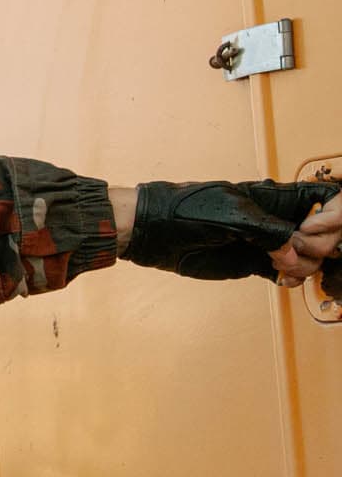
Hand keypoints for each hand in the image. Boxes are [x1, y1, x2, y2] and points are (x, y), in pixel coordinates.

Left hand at [121, 179, 341, 282]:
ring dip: (305, 266)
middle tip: (290, 250)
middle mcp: (277, 219)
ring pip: (311, 257)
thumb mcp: (232, 216)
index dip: (334, 215)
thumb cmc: (183, 211)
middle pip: (327, 233)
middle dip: (318, 246)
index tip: (311, 229)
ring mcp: (269, 242)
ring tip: (280, 266)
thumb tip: (293, 251)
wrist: (152, 232)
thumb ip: (269, 231)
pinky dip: (293, 279)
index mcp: (275, 197)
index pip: (327, 198)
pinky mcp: (256, 263)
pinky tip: (280, 279)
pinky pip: (290, 273)